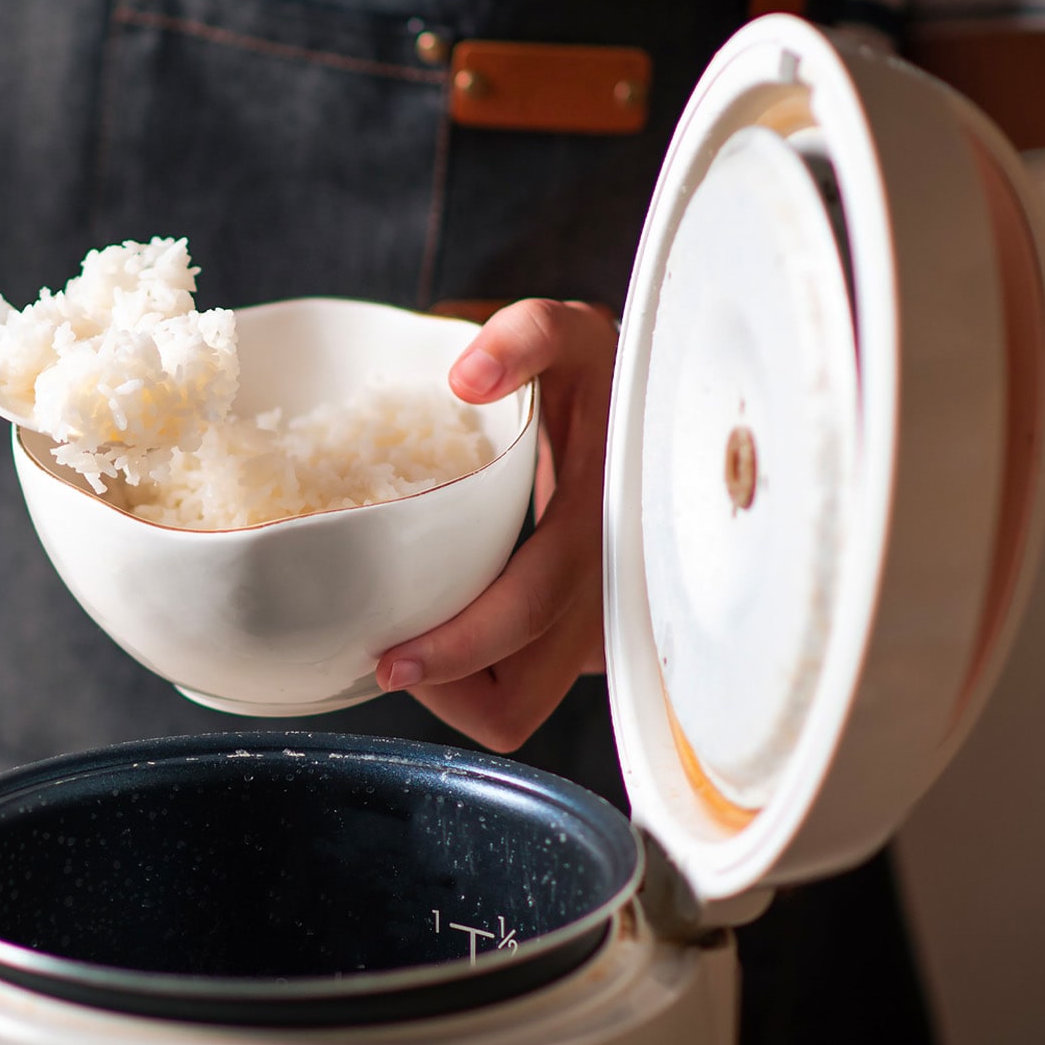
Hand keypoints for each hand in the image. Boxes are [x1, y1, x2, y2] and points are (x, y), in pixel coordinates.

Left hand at [376, 298, 617, 752]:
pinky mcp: (586, 646)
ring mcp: (601, 633)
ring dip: (457, 686)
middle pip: (514, 704)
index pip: (527, 614)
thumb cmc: (606, 381)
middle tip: (385, 647)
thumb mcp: (574, 338)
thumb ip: (527, 337)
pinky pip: (523, 686)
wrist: (659, 419)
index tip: (389, 660)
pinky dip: (478, 670)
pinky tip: (449, 614)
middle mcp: (609, 600)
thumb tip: (467, 376)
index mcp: (603, 529)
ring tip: (412, 626)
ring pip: (516, 707)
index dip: (456, 650)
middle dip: (442, 691)